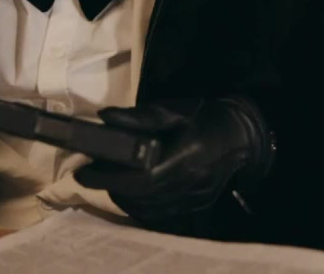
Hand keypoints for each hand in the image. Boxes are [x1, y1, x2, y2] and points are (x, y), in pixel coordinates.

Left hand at [73, 97, 274, 228]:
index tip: (84, 171)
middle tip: (90, 174)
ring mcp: (193, 199)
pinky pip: (159, 214)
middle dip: (110, 185)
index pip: (139, 176)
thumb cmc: (203, 117)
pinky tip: (130, 193)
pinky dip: (139, 206)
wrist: (239, 135)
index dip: (108, 177)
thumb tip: (105, 118)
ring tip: (107, 180)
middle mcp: (188, 183)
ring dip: (122, 197)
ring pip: (147, 209)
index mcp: (184, 157)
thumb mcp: (172, 109)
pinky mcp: (194, 207)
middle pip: (140, 196)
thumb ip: (140, 116)